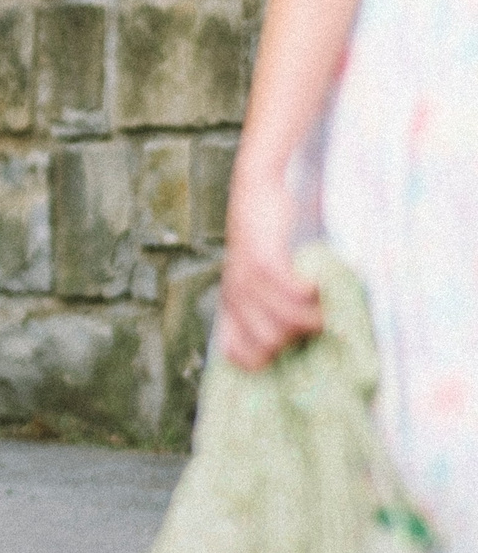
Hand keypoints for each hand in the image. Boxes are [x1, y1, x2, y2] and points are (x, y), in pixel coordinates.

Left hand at [218, 175, 321, 370]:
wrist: (255, 192)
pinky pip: (293, 292)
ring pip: (287, 321)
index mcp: (231, 306)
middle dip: (298, 337)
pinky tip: (316, 282)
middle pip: (271, 343)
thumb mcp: (254, 277)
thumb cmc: (263, 237)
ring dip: (314, 316)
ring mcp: (248, 280)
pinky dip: (311, 292)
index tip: (287, 345)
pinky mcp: (265, 260)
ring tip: (321, 301)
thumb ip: (265, 304)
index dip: (263, 359)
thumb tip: (294, 336)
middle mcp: (236, 297)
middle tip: (311, 316)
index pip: (238, 355)